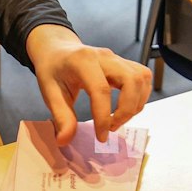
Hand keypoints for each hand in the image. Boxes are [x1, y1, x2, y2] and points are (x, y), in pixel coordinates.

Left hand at [24, 24, 152, 144]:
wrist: (57, 50)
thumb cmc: (53, 70)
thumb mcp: (49, 92)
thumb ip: (60, 116)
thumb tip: (65, 140)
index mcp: (82, 61)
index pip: (101, 90)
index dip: (104, 117)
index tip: (101, 137)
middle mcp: (104, 56)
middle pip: (131, 80)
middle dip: (127, 110)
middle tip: (112, 127)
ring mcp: (117, 58)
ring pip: (141, 78)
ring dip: (135, 104)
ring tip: (118, 119)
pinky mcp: (124, 63)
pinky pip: (143, 77)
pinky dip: (140, 95)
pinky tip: (125, 107)